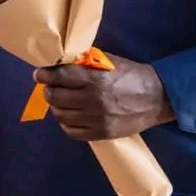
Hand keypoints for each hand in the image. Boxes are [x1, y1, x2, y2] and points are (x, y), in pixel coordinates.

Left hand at [35, 55, 173, 141]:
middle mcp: (93, 101)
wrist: (157, 98)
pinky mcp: (101, 134)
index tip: (38, 74)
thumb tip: (62, 63)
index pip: (60, 77)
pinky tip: (68, 116)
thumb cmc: (132, 75)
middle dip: (49, 90)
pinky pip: (72, 132)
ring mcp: (97, 120)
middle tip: (49, 86)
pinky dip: (65, 123)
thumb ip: (86, 63)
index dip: (44, 75)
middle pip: (56, 97)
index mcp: (95, 79)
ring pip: (61, 115)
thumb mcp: (109, 62)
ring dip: (56, 106)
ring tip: (59, 101)